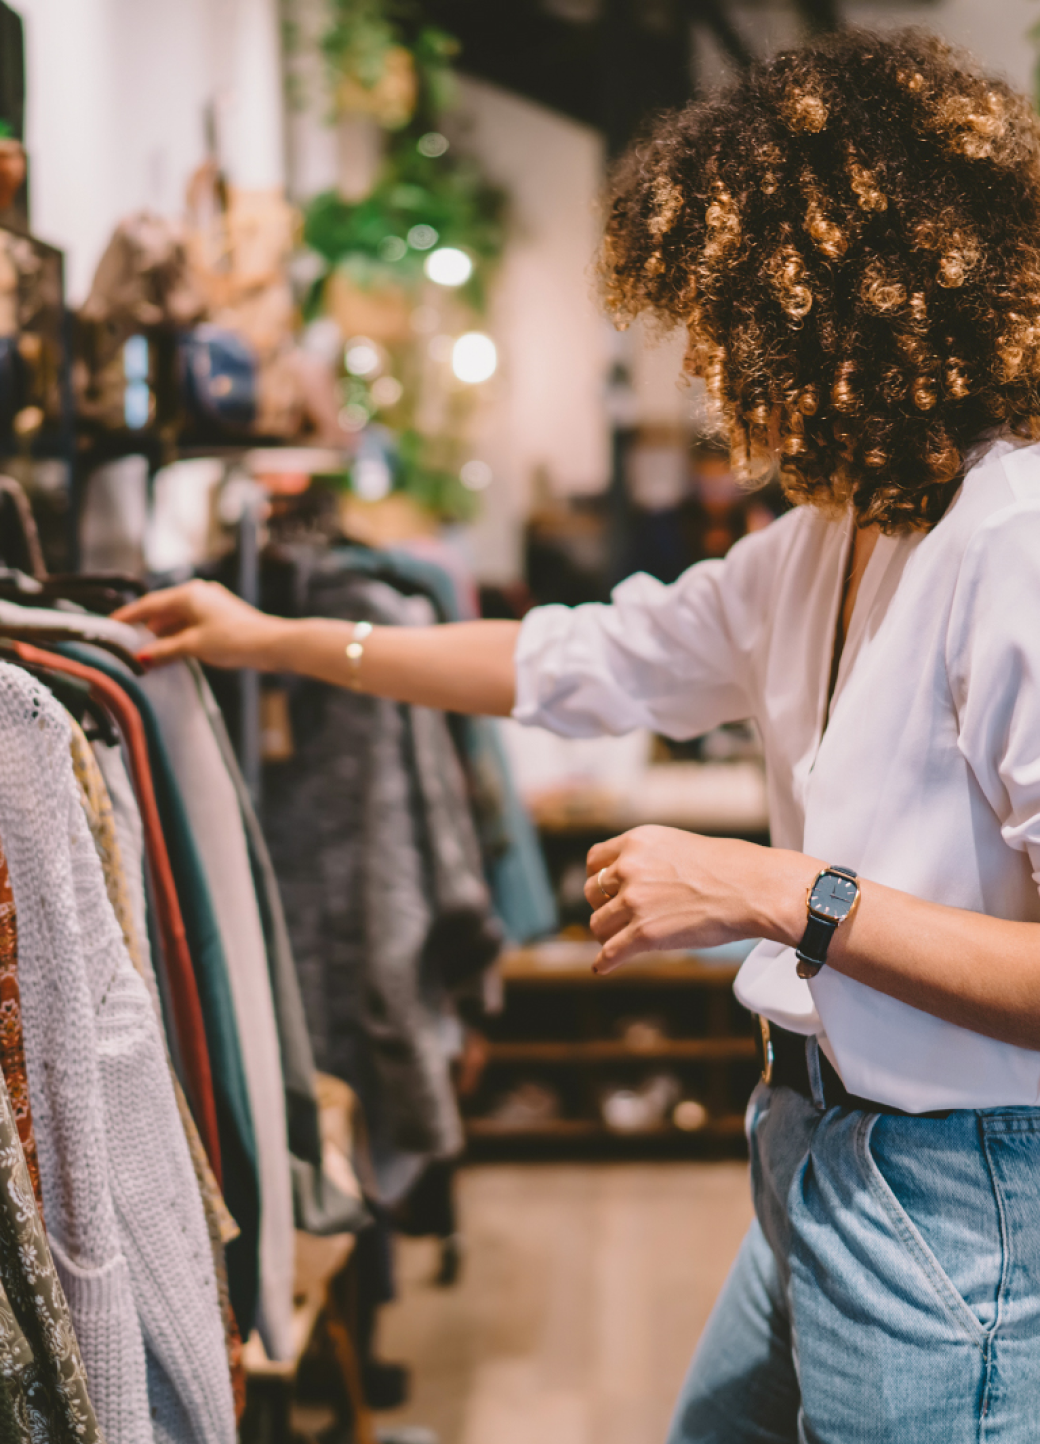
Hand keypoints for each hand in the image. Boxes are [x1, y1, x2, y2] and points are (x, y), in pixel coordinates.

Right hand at [113, 580, 288, 669]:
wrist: (272, 644)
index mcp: (189, 594)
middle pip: (163, 610)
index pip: (150, 604)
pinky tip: (169, 651)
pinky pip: (190, 625)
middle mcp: (199, 594)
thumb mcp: (194, 645)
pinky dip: (178, 636)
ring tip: (144, 650)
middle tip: (124, 641)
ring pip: (177, 619)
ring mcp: (210, 606)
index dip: (128, 615)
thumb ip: (165, 650)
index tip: (110, 624)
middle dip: (145, 626)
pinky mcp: (219, 619)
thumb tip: (141, 657)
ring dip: (162, 634)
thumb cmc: (234, 639)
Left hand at [584, 826, 812, 973]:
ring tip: (619, 941)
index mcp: (638, 841)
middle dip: (602, 906)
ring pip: (598, 924)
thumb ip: (652, 859)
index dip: (599, 877)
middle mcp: (630, 867)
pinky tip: (603, 968)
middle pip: (591, 892)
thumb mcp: (680, 845)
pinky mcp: (644, 933)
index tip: (605, 890)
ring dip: (607, 935)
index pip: (595, 859)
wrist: (754, 889)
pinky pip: (610, 952)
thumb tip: (641, 880)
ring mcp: (635, 900)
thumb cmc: (731, 868)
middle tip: (617, 918)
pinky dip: (605, 963)